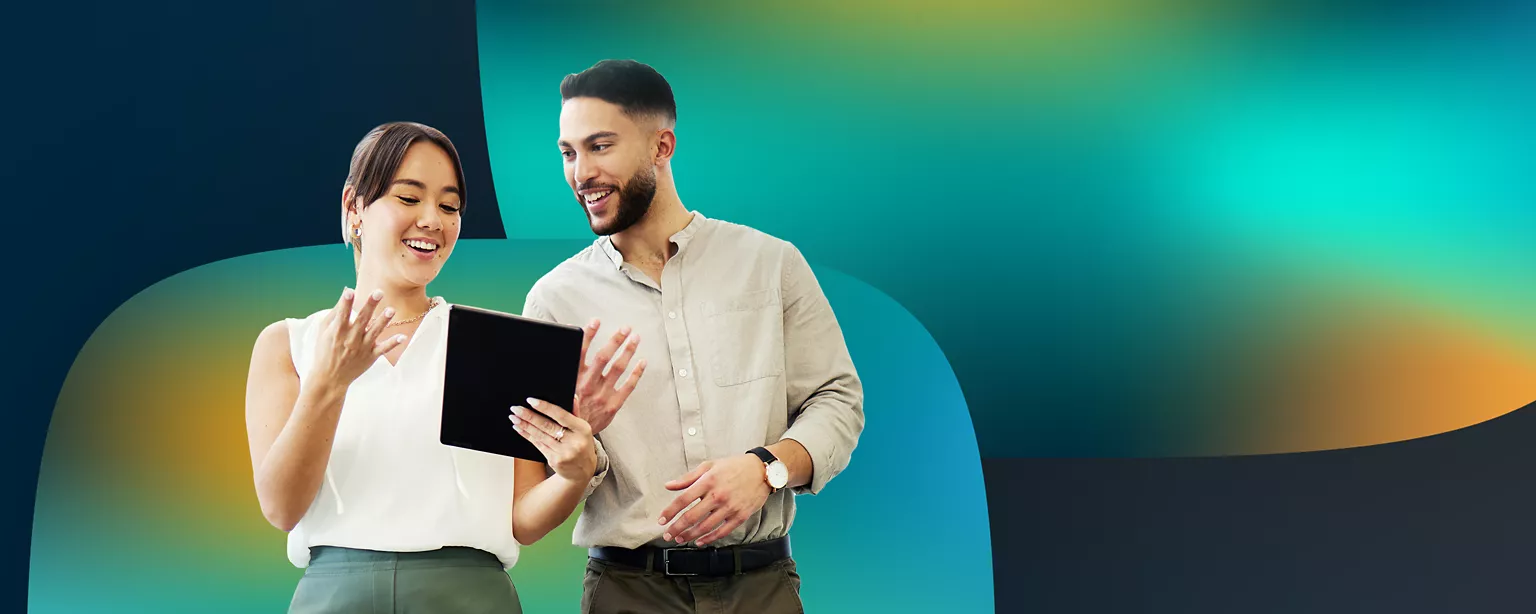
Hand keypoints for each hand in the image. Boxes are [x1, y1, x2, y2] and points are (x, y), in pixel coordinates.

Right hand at [308, 288, 406, 387]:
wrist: (330, 378)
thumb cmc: (325, 350)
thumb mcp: (323, 331)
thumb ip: (335, 311)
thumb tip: (347, 290)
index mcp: (337, 332)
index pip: (342, 314)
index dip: (346, 303)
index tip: (350, 291)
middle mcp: (350, 339)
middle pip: (362, 320)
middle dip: (370, 306)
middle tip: (379, 292)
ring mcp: (362, 348)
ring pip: (374, 333)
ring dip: (383, 321)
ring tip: (391, 310)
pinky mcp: (370, 357)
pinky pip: (383, 349)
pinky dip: (393, 344)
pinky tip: (403, 337)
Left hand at [509, 398, 596, 480]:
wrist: (582, 471)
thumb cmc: (581, 445)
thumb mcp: (582, 429)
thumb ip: (575, 412)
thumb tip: (572, 396)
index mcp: (582, 429)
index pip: (561, 415)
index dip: (545, 407)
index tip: (530, 401)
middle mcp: (574, 441)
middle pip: (547, 426)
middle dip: (529, 416)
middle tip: (516, 408)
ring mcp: (563, 453)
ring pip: (540, 436)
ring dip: (525, 426)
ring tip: (514, 417)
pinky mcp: (554, 460)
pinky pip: (538, 445)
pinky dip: (528, 436)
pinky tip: (519, 429)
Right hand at [572, 319, 645, 433]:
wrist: (571, 437)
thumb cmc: (566, 411)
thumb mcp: (559, 391)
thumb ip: (565, 373)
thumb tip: (566, 349)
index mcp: (573, 379)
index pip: (580, 352)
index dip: (588, 335)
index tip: (595, 321)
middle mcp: (587, 385)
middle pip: (603, 357)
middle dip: (615, 340)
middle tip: (625, 328)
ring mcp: (601, 395)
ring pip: (617, 368)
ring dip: (628, 351)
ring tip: (635, 338)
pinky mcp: (612, 405)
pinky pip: (628, 387)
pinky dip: (636, 373)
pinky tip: (642, 362)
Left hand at [657, 454, 771, 546]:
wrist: (762, 470)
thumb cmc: (734, 466)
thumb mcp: (709, 466)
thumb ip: (688, 478)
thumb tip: (668, 486)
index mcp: (708, 481)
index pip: (683, 499)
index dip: (670, 511)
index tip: (661, 520)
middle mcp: (717, 495)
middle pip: (691, 517)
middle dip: (676, 528)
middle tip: (667, 535)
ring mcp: (730, 507)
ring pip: (705, 527)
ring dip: (690, 536)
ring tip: (680, 539)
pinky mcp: (740, 516)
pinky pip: (722, 531)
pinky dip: (709, 539)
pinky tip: (700, 541)